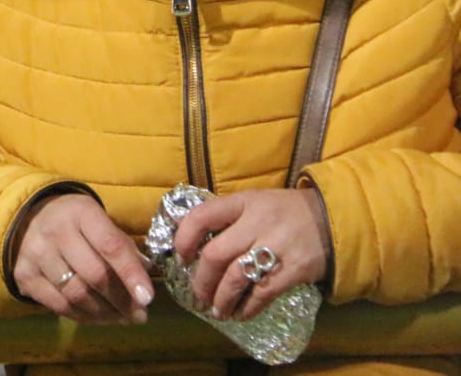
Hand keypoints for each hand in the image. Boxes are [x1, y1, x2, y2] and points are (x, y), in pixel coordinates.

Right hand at [11, 193, 154, 323]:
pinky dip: (83, 317)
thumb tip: (145, 277)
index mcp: (81, 213)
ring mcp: (36, 254)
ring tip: (121, 318)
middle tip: (139, 315)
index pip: (111, 246)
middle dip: (122, 301)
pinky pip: (59, 306)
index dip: (131, 274)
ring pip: (77, 295)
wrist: (26, 218)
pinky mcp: (24, 275)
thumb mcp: (98, 221)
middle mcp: (55, 231)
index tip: (147, 298)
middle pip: (95, 276)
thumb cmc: (73, 221)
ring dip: (105, 313)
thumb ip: (122, 247)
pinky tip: (98, 317)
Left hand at [173, 188, 330, 320]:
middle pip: (216, 254)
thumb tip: (190, 240)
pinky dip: (248, 306)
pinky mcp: (296, 268)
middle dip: (202, 280)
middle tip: (198, 295)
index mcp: (243, 202)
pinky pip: (264, 292)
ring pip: (236, 276)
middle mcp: (258, 221)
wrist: (335, 219)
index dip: (183, 239)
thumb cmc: (286, 212)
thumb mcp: (255, 203)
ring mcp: (277, 245)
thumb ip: (227, 218)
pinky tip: (241, 313)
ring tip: (216, 310)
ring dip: (221, 298)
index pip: (202, 216)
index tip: (181, 258)